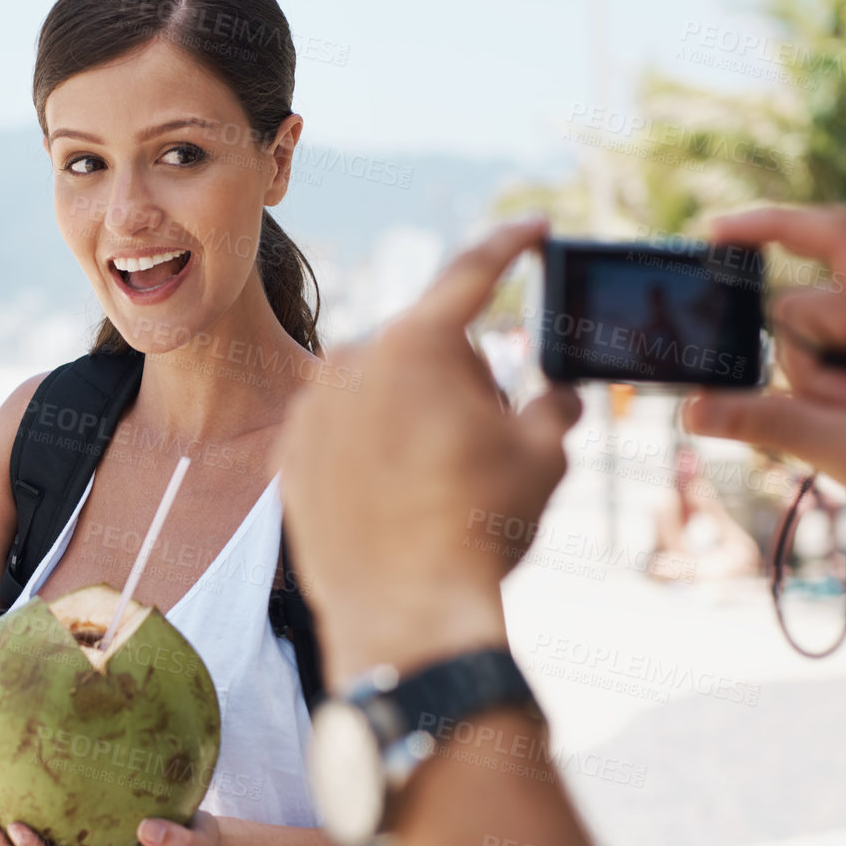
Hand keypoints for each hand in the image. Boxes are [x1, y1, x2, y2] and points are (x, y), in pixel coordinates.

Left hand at [278, 217, 581, 687]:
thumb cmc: (478, 530)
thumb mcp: (543, 458)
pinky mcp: (290, 453)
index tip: (533, 231)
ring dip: (412, 416)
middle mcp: (355, 361)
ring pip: (381, 390)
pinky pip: (342, 432)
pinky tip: (391, 498)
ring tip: (433, 487)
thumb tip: (555, 392)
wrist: (403, 614)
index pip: (474, 273)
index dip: (512, 247)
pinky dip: (369, 450)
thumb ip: (552, 403)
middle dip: (462, 381)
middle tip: (482, 448)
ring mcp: (314, 408)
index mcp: (421, 344)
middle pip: (428, 348)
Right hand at [684, 205, 845, 594]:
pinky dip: (833, 398)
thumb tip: (693, 408)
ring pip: (816, 343)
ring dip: (819, 392)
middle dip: (804, 370)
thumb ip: (767, 423)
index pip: (839, 239)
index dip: (773, 226)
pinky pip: (839, 363)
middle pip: (808, 311)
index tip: (715, 234)